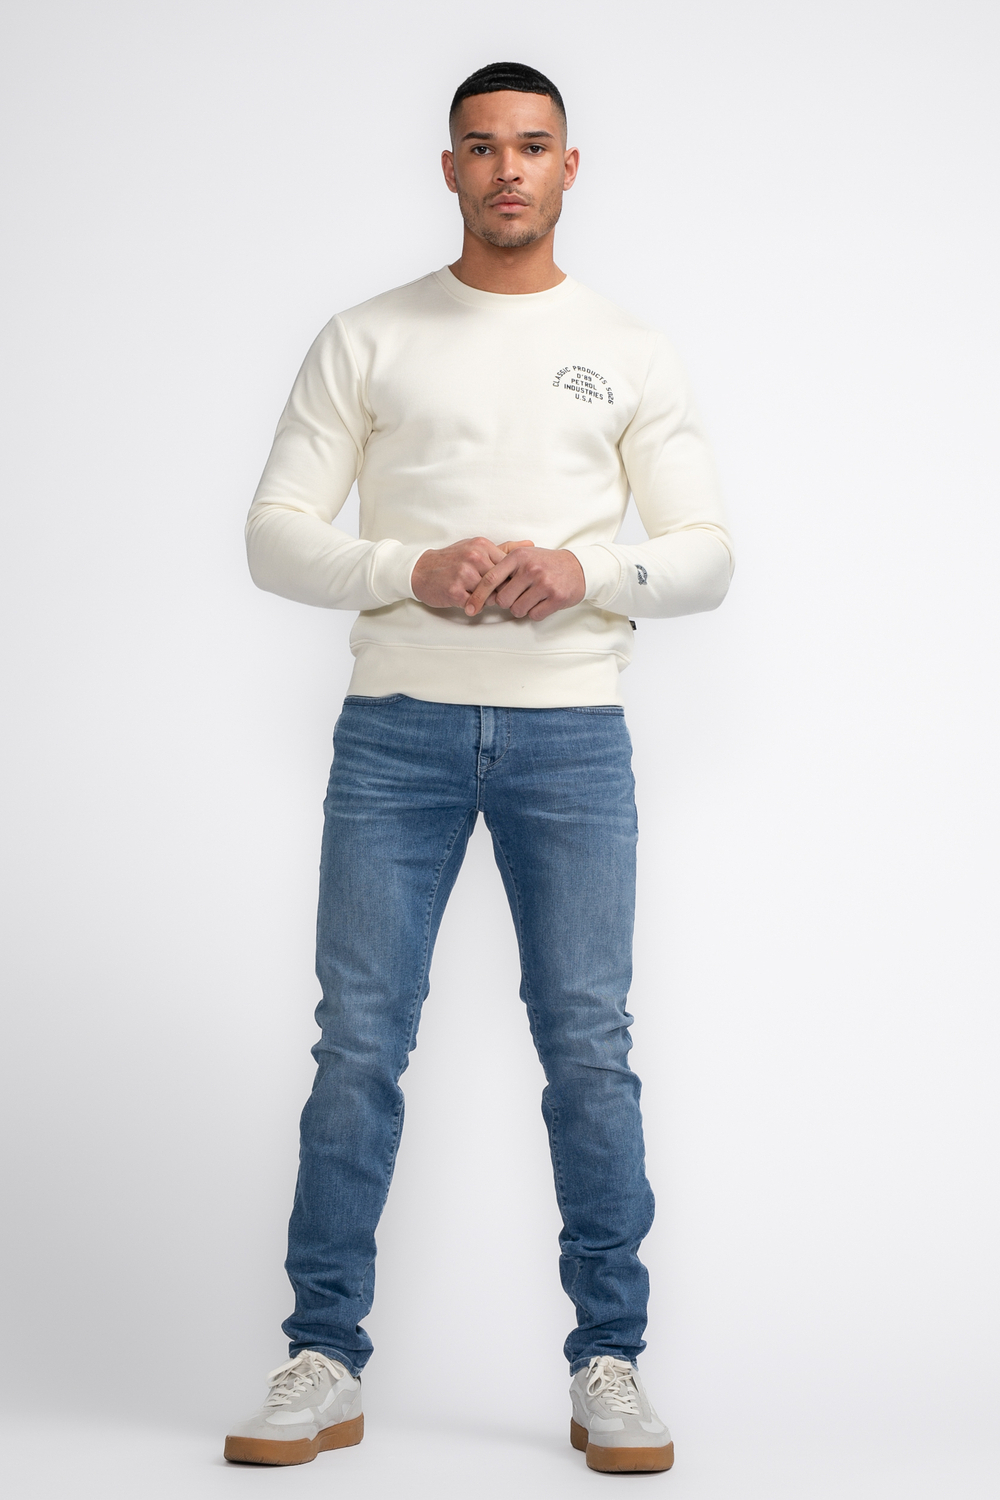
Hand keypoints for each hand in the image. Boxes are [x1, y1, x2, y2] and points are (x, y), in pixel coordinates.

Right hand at [412, 537, 509, 609]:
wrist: (419, 570)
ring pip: (490, 595)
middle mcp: (474, 557)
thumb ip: (504, 548)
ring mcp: (464, 574)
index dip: (508, 579)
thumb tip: (530, 544)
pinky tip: (465, 599)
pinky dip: (473, 605)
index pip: (509, 567)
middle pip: (501, 582)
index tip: (502, 583)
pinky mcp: (455, 591)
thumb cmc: (451, 560)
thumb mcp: (476, 547)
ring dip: (485, 599)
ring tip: (473, 593)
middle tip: (488, 591)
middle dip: (498, 591)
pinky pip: (476, 604)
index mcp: (482, 546)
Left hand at [464, 546, 585, 620]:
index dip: (478, 595)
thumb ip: (503, 564)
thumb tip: (478, 579)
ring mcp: (544, 583)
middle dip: (507, 603)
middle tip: (517, 596)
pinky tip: (542, 602)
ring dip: (521, 609)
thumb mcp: (525, 554)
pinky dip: (535, 612)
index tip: (470, 608)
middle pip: (503, 600)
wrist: (579, 567)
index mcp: (518, 557)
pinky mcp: (556, 597)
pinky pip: (534, 615)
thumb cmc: (546, 563)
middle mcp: (530, 569)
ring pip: (517, 610)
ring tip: (531, 598)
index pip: (490, 579)